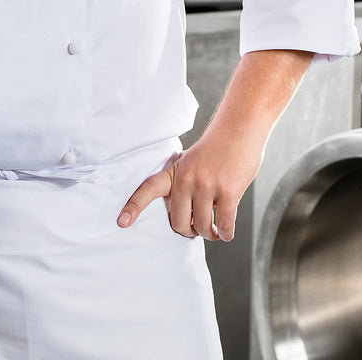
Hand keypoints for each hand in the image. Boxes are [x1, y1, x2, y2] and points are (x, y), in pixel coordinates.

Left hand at [115, 131, 262, 241]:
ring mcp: (207, 186)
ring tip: (214, 232)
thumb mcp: (191, 161)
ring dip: (210, 234)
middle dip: (188, 231)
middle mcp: (187, 180)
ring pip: (202, 226)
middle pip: (179, 222)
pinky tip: (226, 232)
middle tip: (197, 230)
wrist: (239, 128)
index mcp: (175, 172)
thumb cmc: (217, 147)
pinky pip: (224, 225)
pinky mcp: (228, 192)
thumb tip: (188, 213)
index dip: (134, 207)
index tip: (122, 222)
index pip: (149, 189)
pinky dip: (225, 233)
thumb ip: (184, 183)